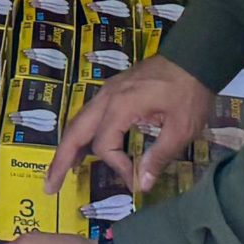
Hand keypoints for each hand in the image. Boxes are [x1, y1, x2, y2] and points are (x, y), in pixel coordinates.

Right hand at [44, 54, 215, 196]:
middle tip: (49, 186)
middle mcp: (106, 98)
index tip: (137, 180)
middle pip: (74, 132)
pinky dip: (82, 133)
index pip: (105, 147)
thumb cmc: (189, 92)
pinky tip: (85, 145)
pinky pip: (90, 114)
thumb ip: (159, 156)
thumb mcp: (181, 128)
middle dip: (60, 160)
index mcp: (120, 107)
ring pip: (78, 121)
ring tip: (62, 170)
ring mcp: (108, 91)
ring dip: (69, 146)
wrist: (194, 56)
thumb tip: (141, 185)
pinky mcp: (115, 89)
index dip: (118, 167)